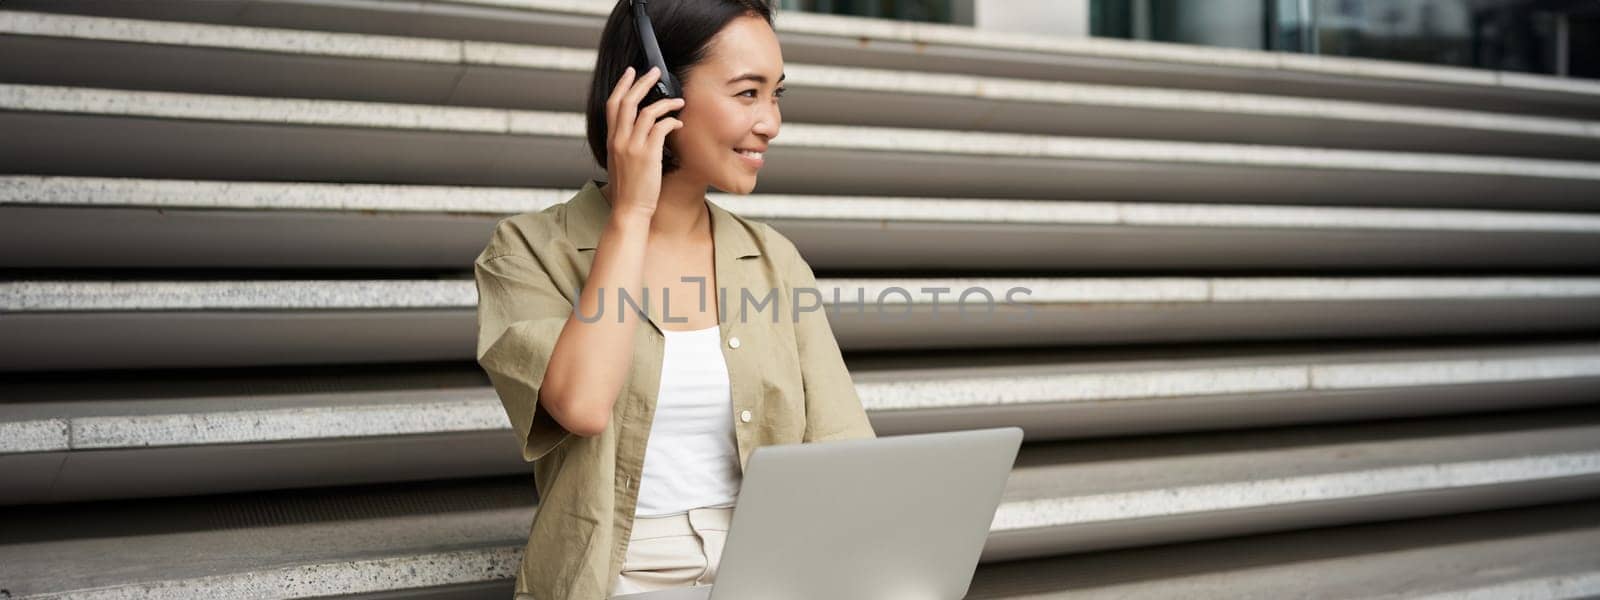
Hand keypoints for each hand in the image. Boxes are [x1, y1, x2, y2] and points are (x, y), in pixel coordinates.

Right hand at [604, 65, 684, 220]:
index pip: (612, 104)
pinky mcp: (648, 155)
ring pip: (647, 112)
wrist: (629, 209)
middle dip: (642, 82)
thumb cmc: (629, 188)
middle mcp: (619, 139)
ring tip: (678, 100)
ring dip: (665, 102)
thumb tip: (640, 128)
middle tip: (655, 71)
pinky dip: (671, 121)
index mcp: (612, 139)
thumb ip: (626, 143)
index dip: (622, 85)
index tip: (631, 72)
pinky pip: (661, 128)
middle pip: (628, 101)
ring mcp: (632, 146)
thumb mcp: (621, 161)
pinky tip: (679, 123)